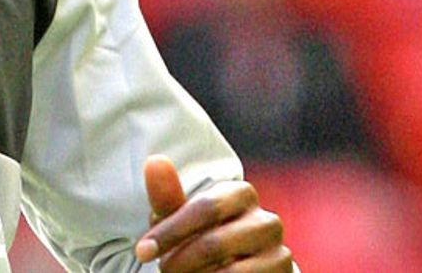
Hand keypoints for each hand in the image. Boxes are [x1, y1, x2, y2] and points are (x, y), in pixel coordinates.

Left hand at [133, 155, 291, 271]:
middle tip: (163, 269)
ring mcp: (279, 250)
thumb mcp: (182, 219)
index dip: (170, 232)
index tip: (143, 251)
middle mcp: (266, 219)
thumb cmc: (203, 237)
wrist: (241, 269)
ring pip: (230, 271)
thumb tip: (154, 160)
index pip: (204, 209)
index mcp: (241, 194)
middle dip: (180, 261)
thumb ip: (168, 195)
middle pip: (214, 243)